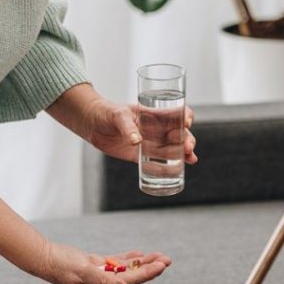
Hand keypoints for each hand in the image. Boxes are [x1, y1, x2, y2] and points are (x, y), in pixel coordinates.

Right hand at [36, 243, 171, 283]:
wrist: (46, 259)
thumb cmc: (63, 267)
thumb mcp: (84, 272)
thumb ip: (105, 281)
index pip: (131, 280)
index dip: (148, 272)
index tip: (162, 265)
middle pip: (133, 275)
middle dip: (151, 267)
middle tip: (167, 259)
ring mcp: (102, 274)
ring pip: (128, 268)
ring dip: (143, 262)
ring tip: (159, 255)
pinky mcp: (97, 265)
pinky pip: (118, 262)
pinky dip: (129, 258)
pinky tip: (140, 254)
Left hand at [48, 84, 197, 163]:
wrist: (92, 124)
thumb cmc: (107, 113)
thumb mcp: (118, 115)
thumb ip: (127, 127)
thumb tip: (137, 141)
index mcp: (154, 114)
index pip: (176, 113)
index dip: (186, 116)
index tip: (187, 122)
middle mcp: (155, 129)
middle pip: (178, 134)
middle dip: (187, 140)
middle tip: (188, 147)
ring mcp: (149, 143)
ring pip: (171, 149)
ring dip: (183, 154)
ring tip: (191, 160)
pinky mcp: (139, 155)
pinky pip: (156, 163)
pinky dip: (167, 167)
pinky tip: (177, 171)